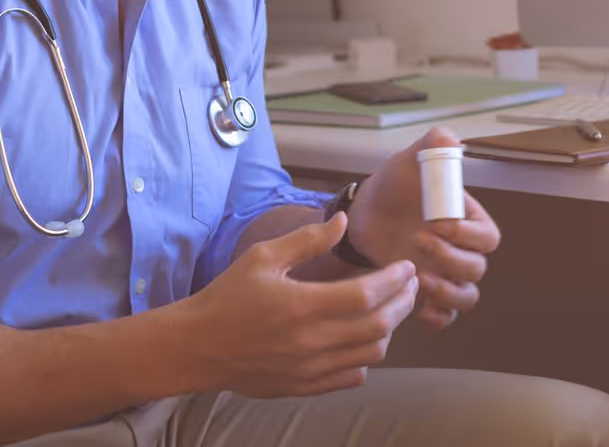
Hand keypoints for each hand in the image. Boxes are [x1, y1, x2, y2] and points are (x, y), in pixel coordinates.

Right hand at [177, 213, 417, 397]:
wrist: (197, 346)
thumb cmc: (228, 297)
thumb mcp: (263, 257)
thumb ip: (307, 240)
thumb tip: (344, 221)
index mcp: (300, 305)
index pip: (366, 294)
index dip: (394, 280)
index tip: (407, 267)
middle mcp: (309, 341)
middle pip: (378, 325)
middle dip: (404, 303)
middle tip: (411, 286)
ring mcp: (308, 369)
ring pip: (371, 353)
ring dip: (390, 329)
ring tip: (391, 308)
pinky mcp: (303, 386)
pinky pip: (352, 376)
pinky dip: (367, 357)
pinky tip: (364, 337)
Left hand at [347, 126, 501, 330]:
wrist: (364, 215)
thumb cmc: (394, 187)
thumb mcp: (410, 162)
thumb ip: (430, 146)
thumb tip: (448, 138)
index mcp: (469, 221)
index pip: (487, 237)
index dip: (468, 235)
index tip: (437, 223)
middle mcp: (463, 251)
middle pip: (477, 269)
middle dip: (450, 259)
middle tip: (418, 240)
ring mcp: (446, 275)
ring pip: (467, 297)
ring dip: (448, 292)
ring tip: (419, 279)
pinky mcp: (427, 295)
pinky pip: (446, 316)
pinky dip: (438, 317)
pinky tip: (419, 306)